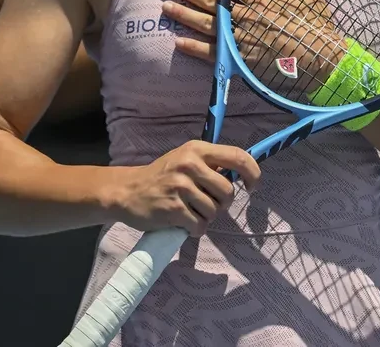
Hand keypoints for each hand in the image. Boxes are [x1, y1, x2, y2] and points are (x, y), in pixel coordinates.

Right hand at [108, 140, 259, 236]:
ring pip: (214, 211)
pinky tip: (182, 222)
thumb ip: (210, 165)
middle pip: (227, 191)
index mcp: (196, 149)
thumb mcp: (184, 160)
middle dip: (221, 203)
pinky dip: (195, 229)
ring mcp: (180, 187)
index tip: (252, 188)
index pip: (238, 156)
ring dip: (205, 217)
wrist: (127, 191)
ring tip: (189, 211)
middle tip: (205, 203)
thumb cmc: (161, 177)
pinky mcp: (173, 209)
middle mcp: (189, 164)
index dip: (253, 174)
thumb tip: (240, 176)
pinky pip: (199, 226)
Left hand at [161, 0, 344, 85]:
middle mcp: (246, 18)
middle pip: (210, 2)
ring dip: (184, 16)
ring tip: (165, 7)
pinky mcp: (241, 61)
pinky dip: (194, 48)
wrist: (325, 62)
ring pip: (206, 25)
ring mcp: (242, 40)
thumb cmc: (318, 26)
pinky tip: (179, 41)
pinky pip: (213, 54)